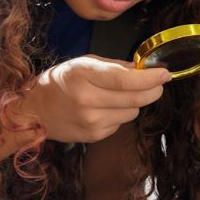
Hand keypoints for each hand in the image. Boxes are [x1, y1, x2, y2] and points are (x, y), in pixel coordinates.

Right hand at [20, 55, 170, 143]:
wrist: (34, 111)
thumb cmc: (59, 82)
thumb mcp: (83, 64)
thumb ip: (114, 66)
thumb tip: (143, 69)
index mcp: (83, 75)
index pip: (125, 80)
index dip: (150, 78)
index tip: (165, 73)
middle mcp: (87, 100)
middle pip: (135, 98)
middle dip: (152, 90)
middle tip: (155, 83)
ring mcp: (91, 121)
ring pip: (132, 112)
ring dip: (133, 103)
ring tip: (117, 96)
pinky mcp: (94, 136)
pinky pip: (121, 124)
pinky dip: (120, 115)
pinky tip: (105, 109)